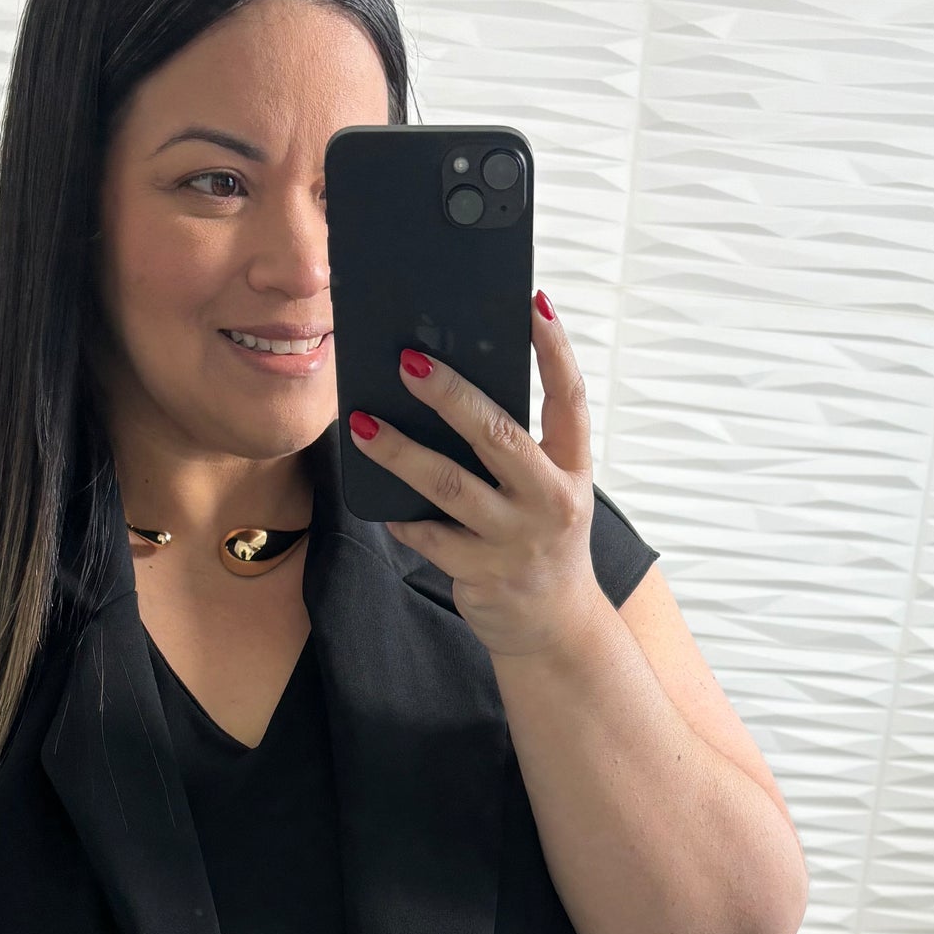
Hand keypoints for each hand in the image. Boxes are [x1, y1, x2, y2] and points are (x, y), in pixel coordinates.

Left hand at [348, 293, 604, 659]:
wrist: (555, 628)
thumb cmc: (541, 543)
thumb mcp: (548, 491)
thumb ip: (516, 450)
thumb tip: (448, 391)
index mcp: (571, 469)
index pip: (570, 398)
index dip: (554, 349)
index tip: (530, 305)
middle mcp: (549, 501)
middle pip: (498, 436)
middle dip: (451, 395)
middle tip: (409, 360)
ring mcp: (515, 540)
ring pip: (450, 487)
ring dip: (401, 452)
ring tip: (363, 424)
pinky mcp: (482, 574)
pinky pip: (428, 537)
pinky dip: (401, 517)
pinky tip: (381, 501)